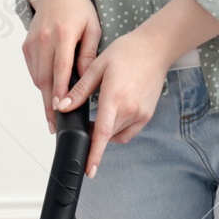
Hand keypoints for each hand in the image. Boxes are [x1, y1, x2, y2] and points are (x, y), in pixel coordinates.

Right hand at [21, 0, 100, 133]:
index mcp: (63, 34)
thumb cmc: (78, 9)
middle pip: (44, 78)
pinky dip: (41, 83)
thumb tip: (85, 79)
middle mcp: (44, 39)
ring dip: (44, 96)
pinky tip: (50, 91)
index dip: (58, 91)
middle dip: (48, 104)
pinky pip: (33, 71)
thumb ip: (89, 54)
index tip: (59, 108)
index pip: (60, 68)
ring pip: (37, 77)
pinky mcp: (26, 47)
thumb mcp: (92, 28)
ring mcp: (32, 43)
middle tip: (54, 124)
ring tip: (53, 114)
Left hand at [54, 28, 176, 176]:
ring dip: (107, 131)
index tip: (89, 170)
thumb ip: (80, 91)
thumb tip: (63, 107)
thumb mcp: (98, 67)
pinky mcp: (147, 115)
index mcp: (114, 98)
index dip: (94, 154)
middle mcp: (130, 109)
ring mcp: (140, 114)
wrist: (156, 48)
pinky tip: (115, 113)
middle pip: (107, 136)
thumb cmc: (128, 52)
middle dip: (95, 135)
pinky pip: (128, 131)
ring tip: (103, 112)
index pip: (102, 134)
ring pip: (117, 135)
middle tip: (88, 121)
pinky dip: (118, 129)